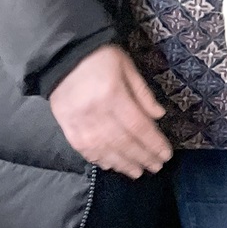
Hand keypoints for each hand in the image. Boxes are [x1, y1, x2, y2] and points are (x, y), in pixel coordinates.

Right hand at [48, 45, 172, 177]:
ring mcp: (79, 122)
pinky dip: (99, 159)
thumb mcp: (126, 66)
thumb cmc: (99, 57)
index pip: (138, 126)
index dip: (153, 143)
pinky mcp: (66, 127)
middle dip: (142, 156)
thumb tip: (158, 116)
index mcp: (113, 94)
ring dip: (123, 163)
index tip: (166, 154)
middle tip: (156, 167)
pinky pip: (84, 149)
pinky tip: (110, 165)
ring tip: (137, 172)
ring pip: (104, 150)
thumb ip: (142, 93)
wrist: (61, 55)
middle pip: (123, 142)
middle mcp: (95, 112)